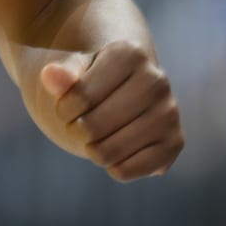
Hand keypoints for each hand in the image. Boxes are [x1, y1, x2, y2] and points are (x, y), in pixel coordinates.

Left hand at [39, 40, 183, 180]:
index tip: (67, 104)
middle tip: (79, 124)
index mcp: (129, 54)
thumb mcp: (75, 72)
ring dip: (92, 150)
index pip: (79, 96)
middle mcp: (156, 80)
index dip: (64, 107)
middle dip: (76, 130)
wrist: (127, 91)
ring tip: (97, 137)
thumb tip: (50, 74)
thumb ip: (62, 76)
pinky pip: (126, 171)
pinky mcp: (175, 143)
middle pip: (92, 126)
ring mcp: (169, 112)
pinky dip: (112, 167)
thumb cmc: (94, 80)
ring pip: (107, 153)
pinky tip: (117, 150)